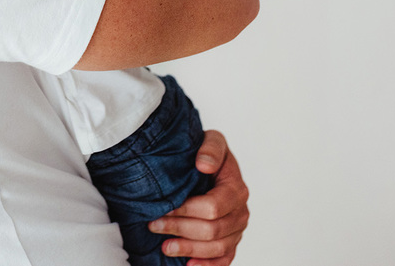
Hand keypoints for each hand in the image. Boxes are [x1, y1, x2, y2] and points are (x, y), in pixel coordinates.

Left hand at [147, 129, 248, 265]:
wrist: (210, 164)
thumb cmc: (208, 153)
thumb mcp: (212, 141)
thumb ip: (211, 148)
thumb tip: (203, 165)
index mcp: (236, 189)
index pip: (213, 208)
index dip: (186, 211)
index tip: (163, 208)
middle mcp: (241, 212)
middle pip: (212, 231)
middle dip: (180, 229)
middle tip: (154, 225)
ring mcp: (237, 230)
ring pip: (216, 248)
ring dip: (189, 249)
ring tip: (165, 247)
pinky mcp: (231, 242)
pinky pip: (224, 260)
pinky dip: (207, 265)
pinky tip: (188, 265)